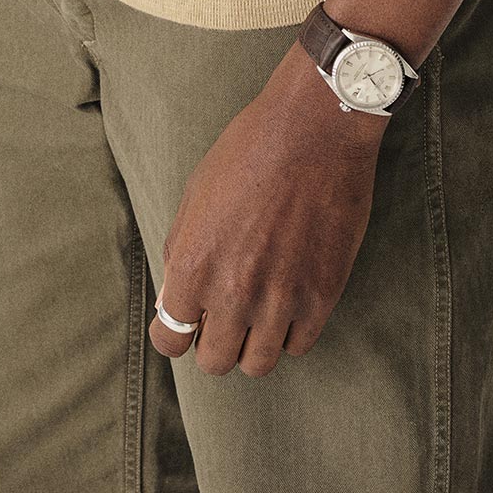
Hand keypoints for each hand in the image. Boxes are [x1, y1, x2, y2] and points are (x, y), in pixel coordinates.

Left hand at [149, 40, 387, 377]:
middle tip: (228, 314)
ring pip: (259, 364)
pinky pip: (299, 345)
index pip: (170, 340)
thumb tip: (175, 301)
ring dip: (255, 342)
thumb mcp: (197, 194)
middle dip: (216, 341)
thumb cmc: (250, 150)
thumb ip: (182, 253)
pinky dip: (292, 331)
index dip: (177, 333)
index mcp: (194, 265)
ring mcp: (280, 298)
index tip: (190, 322)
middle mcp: (233, 291)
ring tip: (261, 311)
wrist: (315, 128)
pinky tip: (291, 301)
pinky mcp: (321, 296)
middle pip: (215, 361)